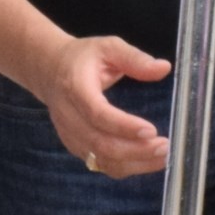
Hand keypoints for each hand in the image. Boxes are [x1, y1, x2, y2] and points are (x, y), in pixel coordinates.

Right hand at [45, 34, 170, 177]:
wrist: (49, 71)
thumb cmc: (83, 58)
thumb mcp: (108, 47)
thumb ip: (135, 58)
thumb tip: (164, 68)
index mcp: (76, 87)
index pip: (97, 113)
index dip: (123, 126)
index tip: (151, 130)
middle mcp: (69, 116)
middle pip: (100, 143)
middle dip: (135, 150)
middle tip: (165, 146)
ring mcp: (70, 134)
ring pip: (100, 159)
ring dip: (133, 163)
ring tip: (162, 156)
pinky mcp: (76, 146)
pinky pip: (100, 164)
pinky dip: (125, 167)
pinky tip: (147, 161)